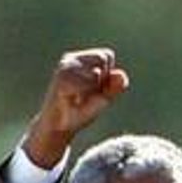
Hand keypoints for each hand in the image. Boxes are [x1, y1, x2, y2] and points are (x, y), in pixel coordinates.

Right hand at [26, 48, 129, 167]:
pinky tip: (73, 101)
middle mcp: (72, 59)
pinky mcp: (61, 79)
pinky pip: (86, 84)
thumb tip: (121, 75)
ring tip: (79, 98)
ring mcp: (65, 67)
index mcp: (81, 60)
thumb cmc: (81, 110)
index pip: (107, 55)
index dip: (107, 75)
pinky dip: (85, 96)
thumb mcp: (103, 98)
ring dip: (92, 90)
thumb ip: (115, 86)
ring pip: (96, 72)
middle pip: (102, 59)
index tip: (95, 89)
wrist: (60, 127)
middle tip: (86, 94)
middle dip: (101, 80)